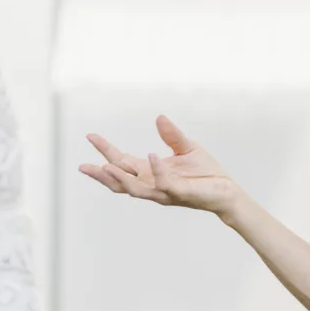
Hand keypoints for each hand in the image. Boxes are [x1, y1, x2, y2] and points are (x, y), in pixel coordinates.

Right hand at [80, 115, 242, 217]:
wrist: (226, 189)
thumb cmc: (205, 171)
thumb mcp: (186, 148)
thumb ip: (171, 135)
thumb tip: (158, 117)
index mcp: (150, 172)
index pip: (122, 162)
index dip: (106, 150)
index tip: (90, 136)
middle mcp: (152, 184)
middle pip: (120, 180)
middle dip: (101, 174)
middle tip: (83, 166)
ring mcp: (164, 191)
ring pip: (135, 189)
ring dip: (120, 178)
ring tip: (105, 165)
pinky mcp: (180, 193)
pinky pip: (165, 183)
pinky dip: (157, 170)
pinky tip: (151, 156)